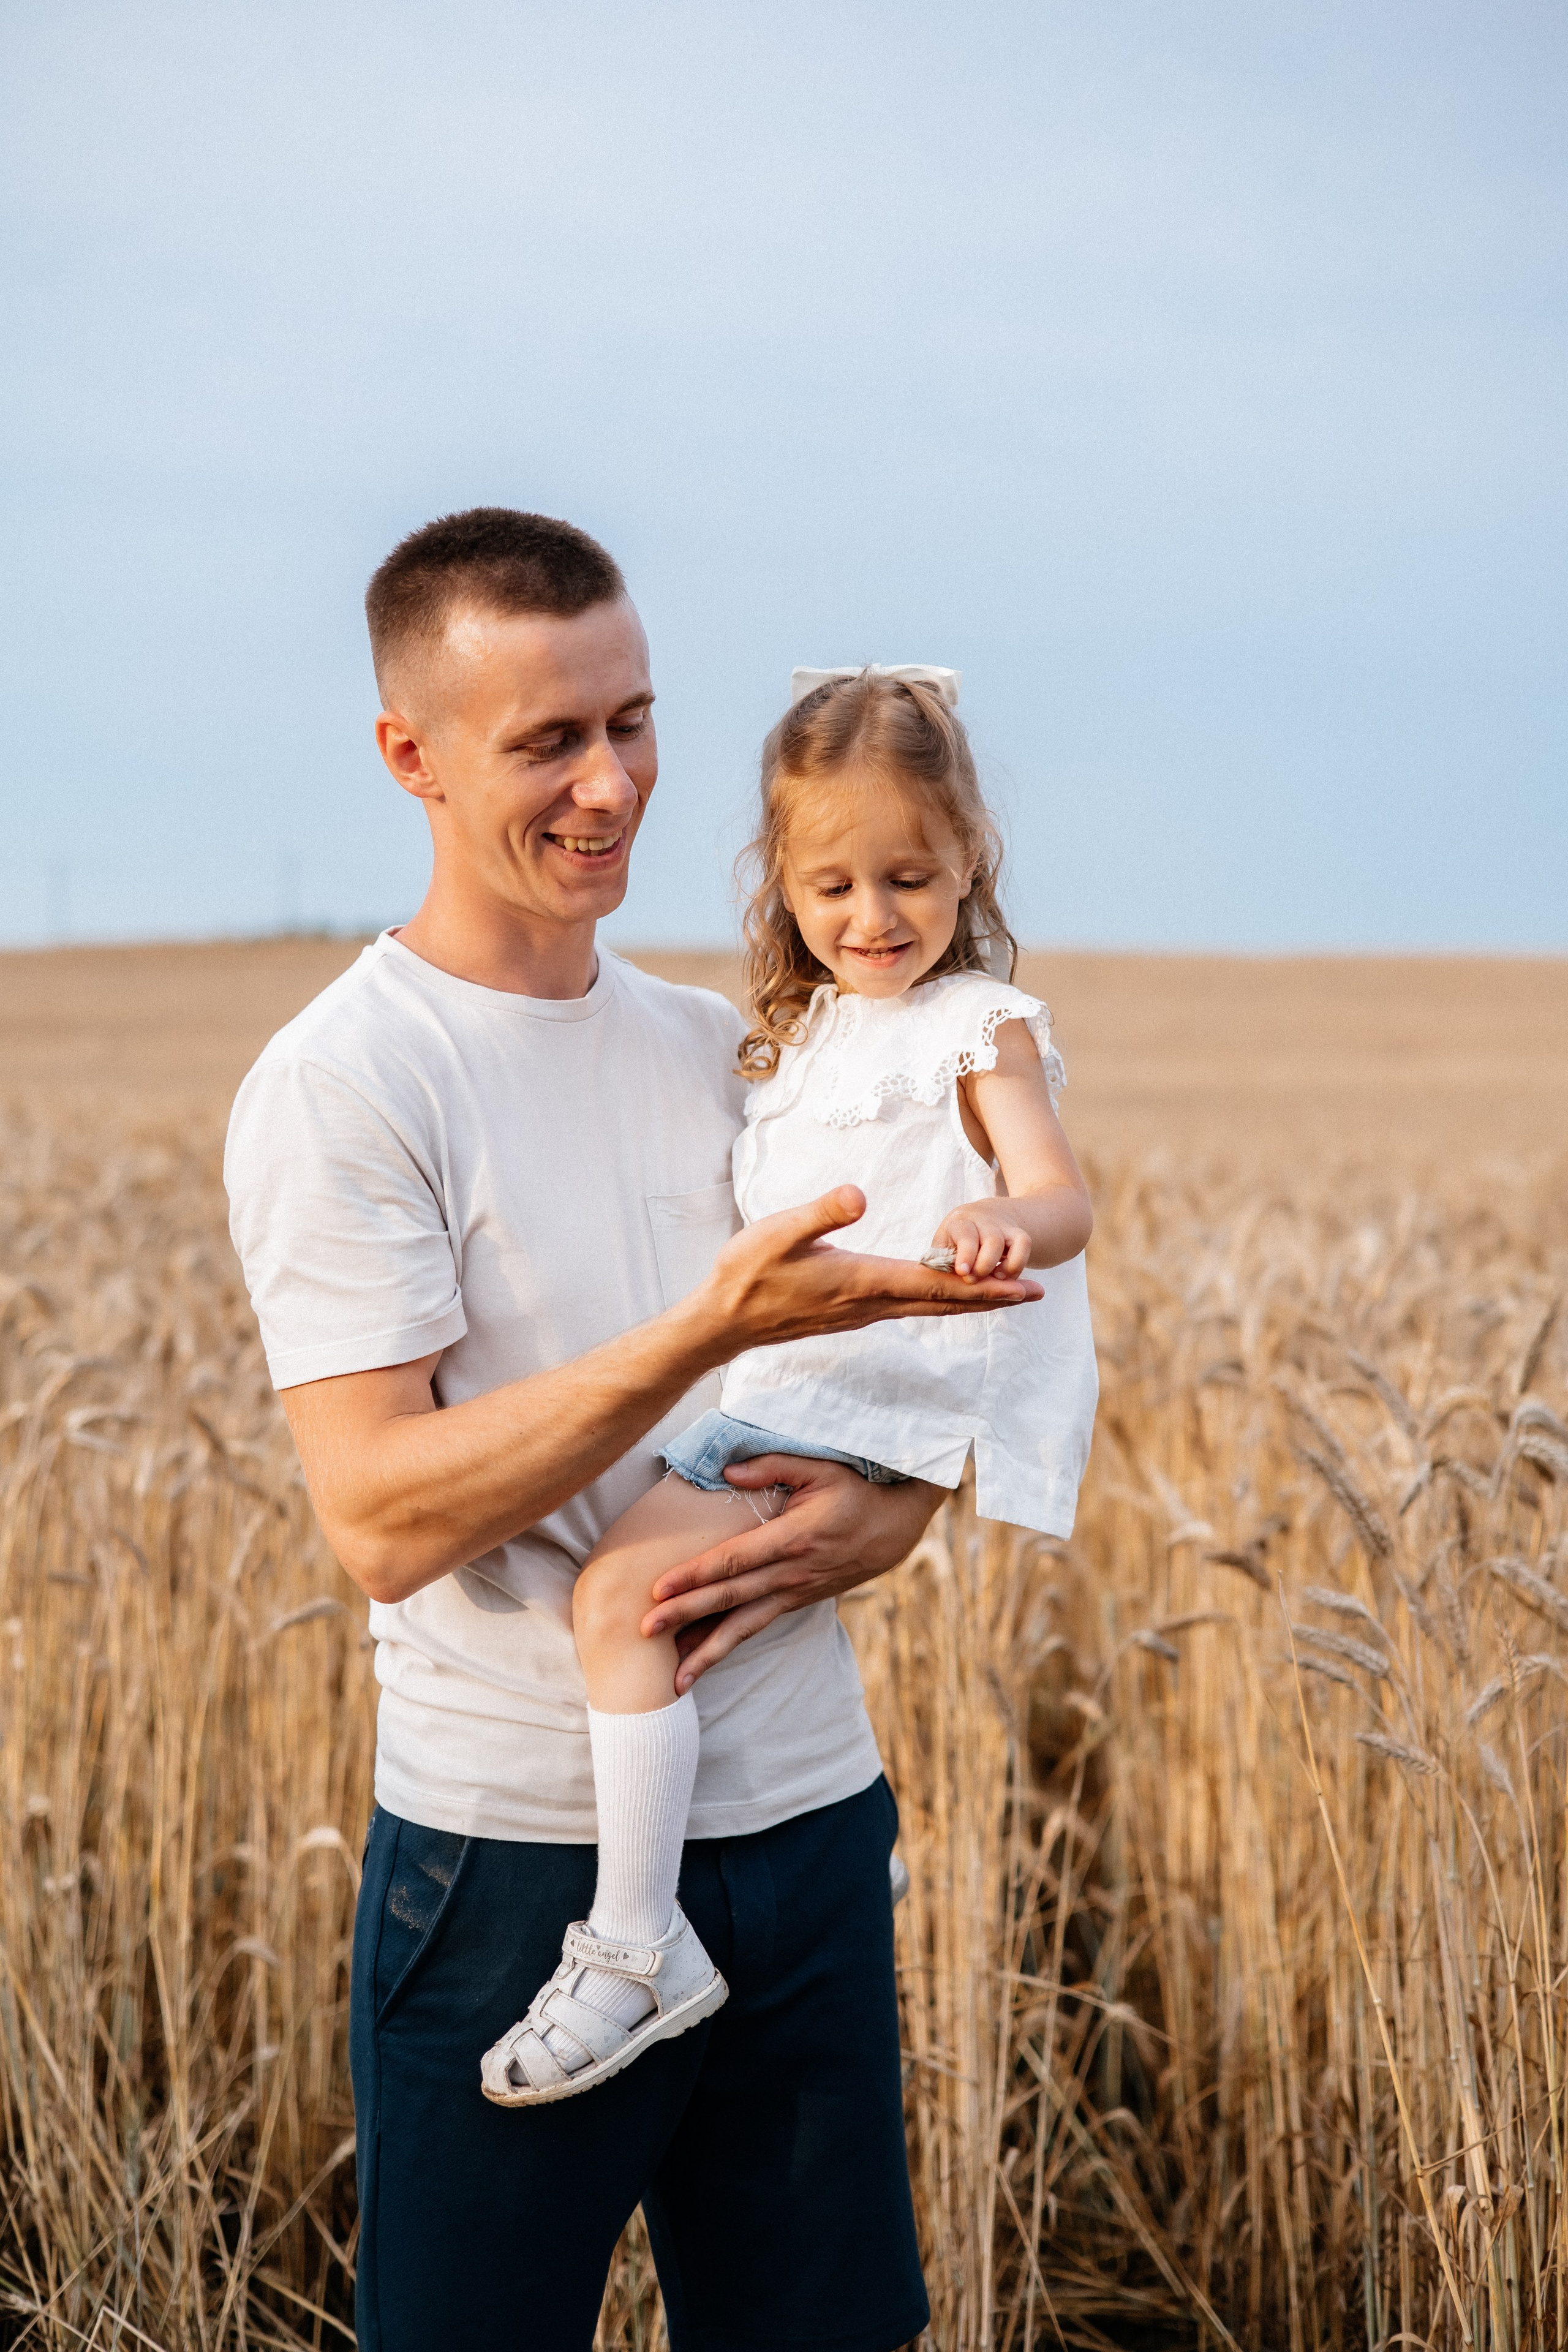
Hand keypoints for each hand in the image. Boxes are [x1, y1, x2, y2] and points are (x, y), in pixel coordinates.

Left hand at [639, 1457, 941, 1689]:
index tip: (659, 1589)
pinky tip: (702, 1661)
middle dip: (685, 1616)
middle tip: (645, 1632)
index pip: (733, 1560)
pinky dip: (727, 1645)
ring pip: (743, 1627)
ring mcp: (794, 1593)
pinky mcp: (796, 1602)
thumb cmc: (854, 1492)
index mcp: (791, 1539)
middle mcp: (790, 1573)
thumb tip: (727, 1470)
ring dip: (706, 1653)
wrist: (894, 1527)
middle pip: (729, 1598)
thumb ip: (772, 1466)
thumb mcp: (820, 1468)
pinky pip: (756, 1627)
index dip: (695, 1575)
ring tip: (675, 1681)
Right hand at [692, 1184, 1040, 1355]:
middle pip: (944, 1302)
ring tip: (1004, 1294)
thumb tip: (859, 1195)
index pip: (937, 1284)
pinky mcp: (849, 1312)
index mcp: (862, 1281)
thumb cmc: (747, 1273)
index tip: (1025, 1286)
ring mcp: (860, 1312)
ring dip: (970, 1301)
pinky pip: (908, 1307)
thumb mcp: (779, 1231)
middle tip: (1037, 1294)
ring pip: (928, 1307)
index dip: (985, 1285)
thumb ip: (821, 1212)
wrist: (723, 1322)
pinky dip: (939, 1301)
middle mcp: (870, 1303)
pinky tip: (945, 1294)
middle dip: (993, 1298)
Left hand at [930, 1198, 1034, 1279]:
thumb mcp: (944, 1245)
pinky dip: (1018, 1265)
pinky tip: (1005, 1276)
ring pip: (1015, 1242)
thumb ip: (943, 1262)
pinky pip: (1025, 1246)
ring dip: (1007, 1267)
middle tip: (974, 1279)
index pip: (965, 1234)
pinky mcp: (1019, 1234)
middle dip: (985, 1265)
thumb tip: (942, 1282)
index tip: (962, 1272)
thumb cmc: (955, 1239)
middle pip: (992, 1240)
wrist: (981, 1217)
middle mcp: (984, 1220)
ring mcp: (1004, 1226)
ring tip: (995, 1279)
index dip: (966, 1254)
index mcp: (959, 1221)